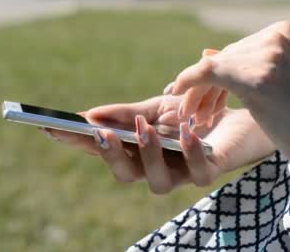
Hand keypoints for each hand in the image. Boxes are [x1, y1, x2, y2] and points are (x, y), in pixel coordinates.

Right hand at [45, 95, 273, 193]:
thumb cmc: (193, 113)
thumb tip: (89, 116)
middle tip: (96, 132)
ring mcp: (181, 174)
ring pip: (156, 181)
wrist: (239, 115)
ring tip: (143, 128)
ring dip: (146, 154)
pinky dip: (189, 151)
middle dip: (108, 154)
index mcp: (137, 151)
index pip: (101, 149)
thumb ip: (127, 113)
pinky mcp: (208, 172)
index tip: (49, 126)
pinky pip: (198, 172)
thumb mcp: (157, 108)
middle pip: (123, 173)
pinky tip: (187, 130)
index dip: (75, 141)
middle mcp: (155, 168)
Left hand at [172, 21, 289, 176]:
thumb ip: (244, 66)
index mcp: (284, 31)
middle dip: (204, 87)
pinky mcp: (258, 76)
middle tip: (190, 113)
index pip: (236, 51)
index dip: (213, 75)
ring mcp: (269, 54)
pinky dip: (190, 84)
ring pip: (215, 68)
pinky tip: (177, 96)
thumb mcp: (277, 82)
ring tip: (191, 118)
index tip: (195, 95)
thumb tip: (205, 53)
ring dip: (197, 93)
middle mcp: (276, 35)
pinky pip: (210, 73)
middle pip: (224, 59)